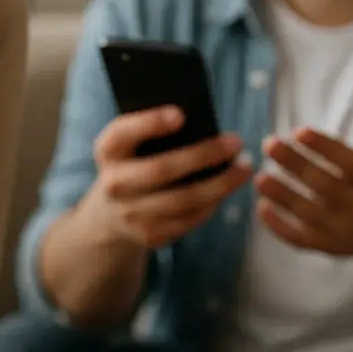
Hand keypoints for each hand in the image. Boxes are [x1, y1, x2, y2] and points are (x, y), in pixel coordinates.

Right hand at [81, 106, 253, 249]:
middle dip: (203, 156)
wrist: (110, 214)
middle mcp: (113, 184)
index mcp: (107, 151)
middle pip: (161, 170)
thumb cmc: (135, 163)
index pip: (123, 133)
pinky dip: (211, 204)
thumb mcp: (132, 145)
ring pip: (182, 200)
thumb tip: (202, 123)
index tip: (181, 114)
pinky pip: (187, 220)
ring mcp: (129, 214)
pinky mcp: (148, 236)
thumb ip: (154, 131)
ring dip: (219, 184)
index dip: (150, 123)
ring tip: (244, 168)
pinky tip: (228, 189)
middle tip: (236, 142)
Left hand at [254, 70, 352, 264]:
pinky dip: (280, 227)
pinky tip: (260, 207)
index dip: (323, 147)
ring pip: (308, 213)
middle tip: (267, 142)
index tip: (298, 130)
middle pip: (323, 185)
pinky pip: (301, 239)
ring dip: (281, 196)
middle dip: (294, 164)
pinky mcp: (329, 247)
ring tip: (259, 175)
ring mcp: (344, 230)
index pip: (348, 162)